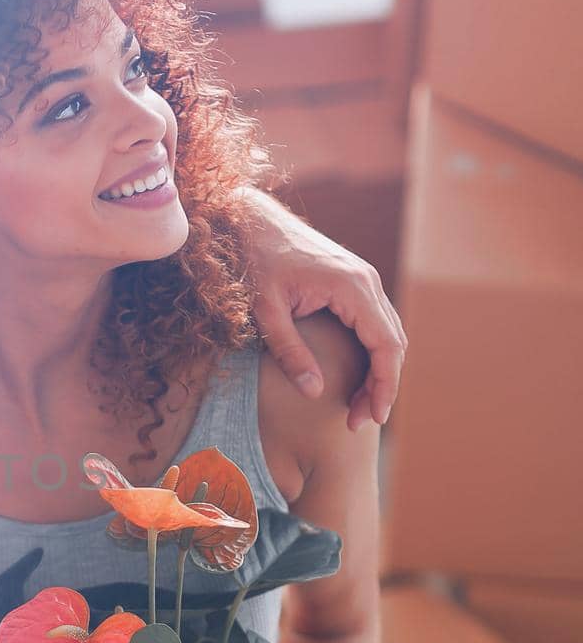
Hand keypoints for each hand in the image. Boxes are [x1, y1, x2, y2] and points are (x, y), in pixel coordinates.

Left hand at [239, 188, 406, 430]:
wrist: (250, 221)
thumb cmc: (254, 262)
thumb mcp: (266, 312)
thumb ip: (290, 352)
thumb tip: (314, 392)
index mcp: (352, 287)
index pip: (385, 345)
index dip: (383, 385)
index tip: (372, 417)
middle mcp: (366, 281)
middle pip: (392, 342)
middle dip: (381, 385)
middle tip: (357, 421)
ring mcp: (362, 279)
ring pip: (386, 333)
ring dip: (377, 371)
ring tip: (355, 407)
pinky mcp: (351, 282)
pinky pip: (372, 323)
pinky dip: (370, 353)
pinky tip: (354, 378)